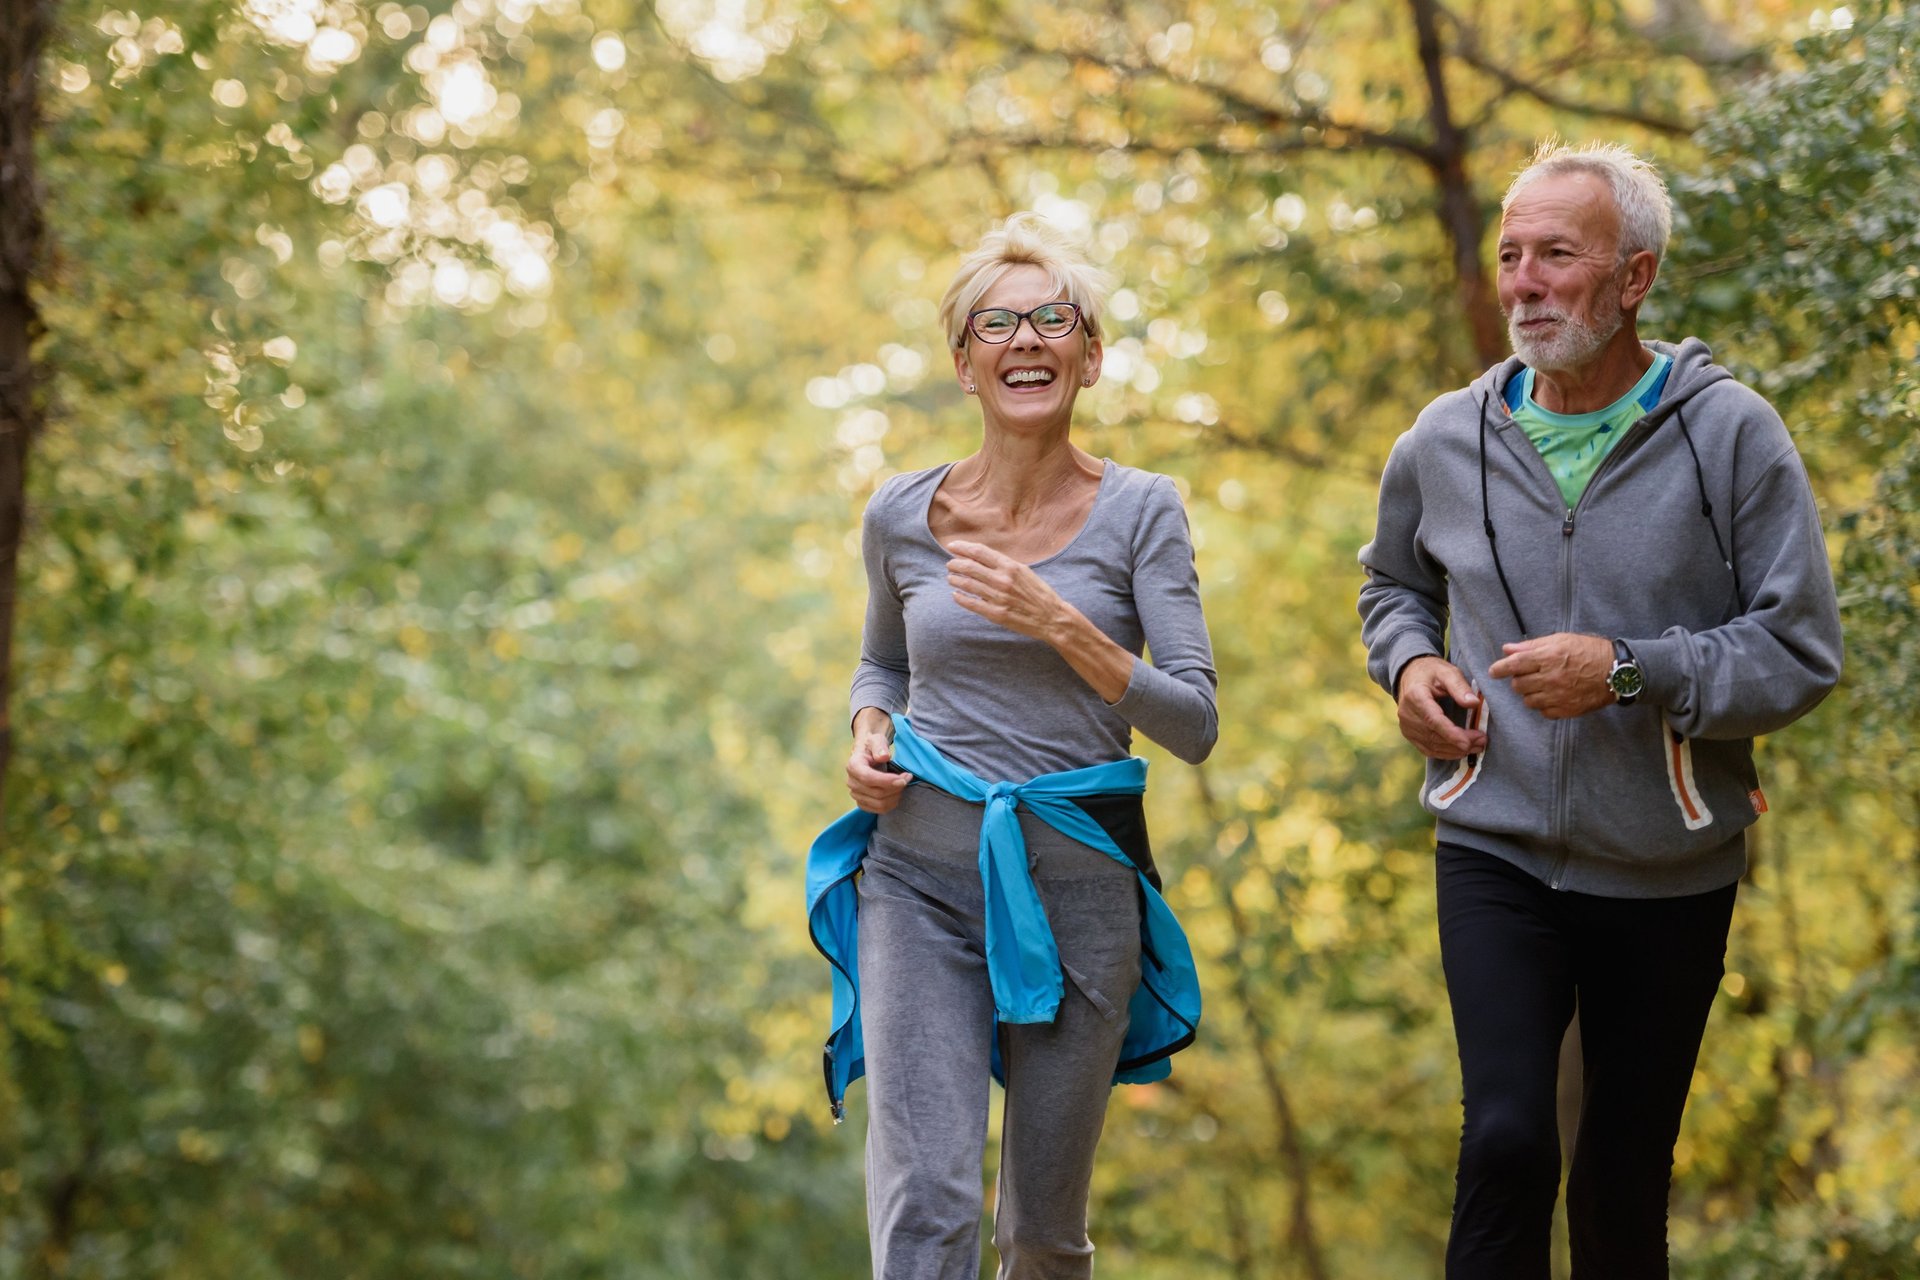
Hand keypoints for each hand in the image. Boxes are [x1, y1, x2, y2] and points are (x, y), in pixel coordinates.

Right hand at [846, 710, 910, 813]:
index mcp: (853, 766)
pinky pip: (879, 810)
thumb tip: (883, 756)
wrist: (868, 754)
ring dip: (896, 795)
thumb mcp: (877, 740)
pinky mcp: (862, 803)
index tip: (904, 778)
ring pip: (880, 804)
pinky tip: (897, 792)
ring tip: (903, 784)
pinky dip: (892, 803)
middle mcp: (851, 782)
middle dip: (896, 787)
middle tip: (908, 777)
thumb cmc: (873, 746)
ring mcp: (856, 794)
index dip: (887, 781)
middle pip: (876, 793)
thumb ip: (880, 747)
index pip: (868, 778)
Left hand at [946, 540, 1073, 641]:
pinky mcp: (996, 614)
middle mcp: (1003, 580)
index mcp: (1010, 566)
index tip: (952, 546)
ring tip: (950, 578)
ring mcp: (998, 597)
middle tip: (949, 564)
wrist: (1051, 617)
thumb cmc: (1038, 593)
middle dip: (955, 564)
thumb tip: (981, 556)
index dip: (962, 548)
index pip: (979, 552)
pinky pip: (972, 604)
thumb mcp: (1024, 571)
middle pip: (970, 567)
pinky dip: (960, 598)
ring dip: (955, 580)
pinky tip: (955, 595)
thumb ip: (1004, 564)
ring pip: (968, 585)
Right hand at [1396, 656, 1485, 759]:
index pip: (1433, 720)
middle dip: (1459, 743)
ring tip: (1477, 747)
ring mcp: (1406, 726)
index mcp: (1415, 696)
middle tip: (1482, 742)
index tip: (1468, 742)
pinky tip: (1461, 751)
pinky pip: (1427, 749)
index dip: (1450, 733)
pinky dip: (1445, 753)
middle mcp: (1407, 713)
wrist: (1410, 675)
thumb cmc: (1431, 672)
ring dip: (1455, 750)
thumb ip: (1460, 686)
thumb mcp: (1447, 672)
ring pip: (1431, 745)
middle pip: (1434, 735)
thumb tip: (1474, 703)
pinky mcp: (1409, 734)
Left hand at [1487, 633, 1613, 718]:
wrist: (1616, 671)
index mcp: (1548, 657)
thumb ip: (1532, 646)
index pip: (1514, 664)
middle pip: (1518, 685)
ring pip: (1528, 701)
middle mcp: (1551, 678)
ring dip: (1530, 693)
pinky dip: (1543, 705)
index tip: (1493, 672)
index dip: (1500, 669)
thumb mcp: (1560, 640)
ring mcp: (1559, 696)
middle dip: (1518, 680)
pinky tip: (1552, 696)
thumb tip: (1507, 649)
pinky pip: (1543, 712)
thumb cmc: (1588, 651)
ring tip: (1542, 685)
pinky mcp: (1567, 710)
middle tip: (1528, 675)